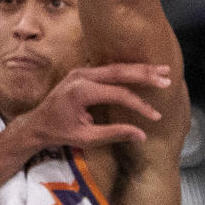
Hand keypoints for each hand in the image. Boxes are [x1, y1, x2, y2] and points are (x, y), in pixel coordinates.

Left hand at [8, 63, 172, 151]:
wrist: (37, 123)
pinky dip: (128, 69)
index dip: (139, 104)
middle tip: (167, 78)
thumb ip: (114, 134)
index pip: (118, 94)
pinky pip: (109, 68)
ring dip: (140, 68)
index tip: (155, 116)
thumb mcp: (86, 138)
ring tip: (163, 69)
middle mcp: (82, 75)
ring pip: (116, 66)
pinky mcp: (84, 71)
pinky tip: (144, 70)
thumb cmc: (60, 132)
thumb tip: (142, 135)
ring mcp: (82, 70)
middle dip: (145, 75)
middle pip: (119, 71)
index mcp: (81, 91)